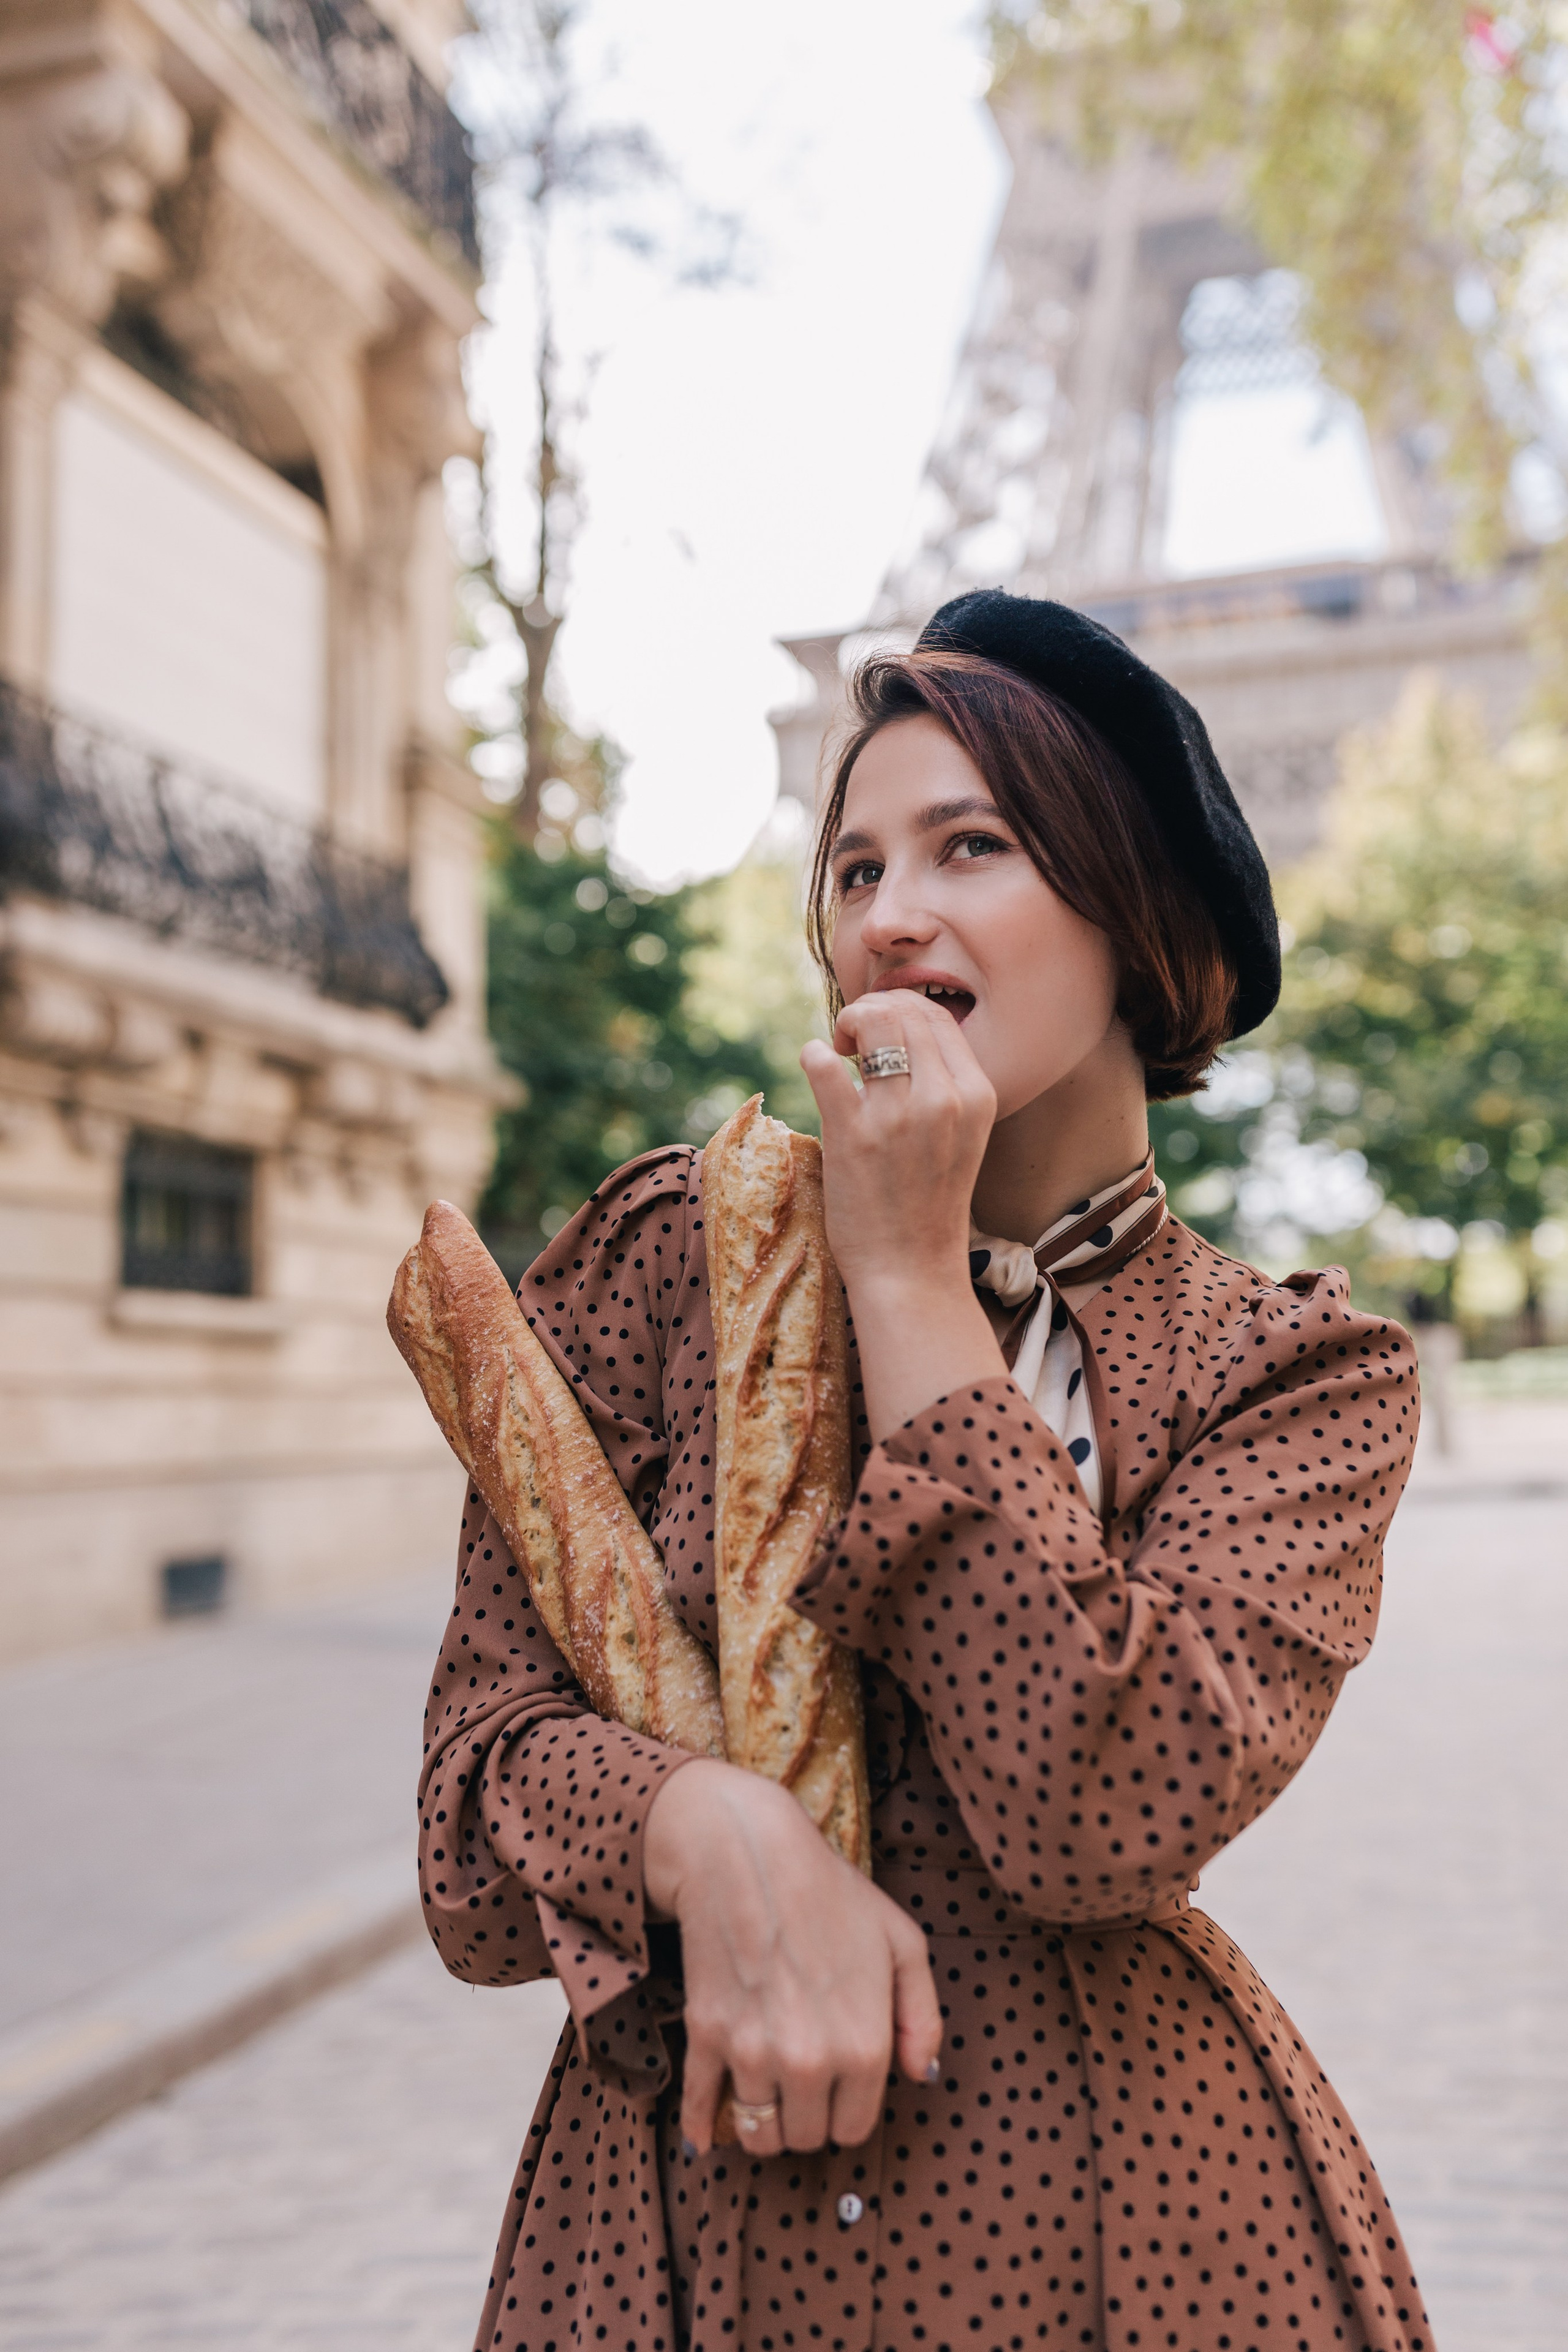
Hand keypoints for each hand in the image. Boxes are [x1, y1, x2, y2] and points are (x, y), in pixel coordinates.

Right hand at [644, 1758, 940, 2156]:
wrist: (748, 1853)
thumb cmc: (831, 1893)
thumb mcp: (902, 1943)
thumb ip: (921, 2017)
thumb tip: (921, 2075)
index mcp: (864, 2047)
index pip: (853, 2128)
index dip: (847, 2109)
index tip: (839, 2086)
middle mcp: (809, 2062)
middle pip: (804, 2137)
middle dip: (807, 2116)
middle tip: (804, 2084)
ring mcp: (753, 2052)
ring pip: (757, 2132)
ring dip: (763, 2121)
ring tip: (767, 2094)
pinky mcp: (707, 2036)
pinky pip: (701, 2105)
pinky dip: (702, 2126)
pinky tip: (704, 2139)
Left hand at [800, 988, 996, 1294]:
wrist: (911, 1270)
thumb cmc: (929, 1202)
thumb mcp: (961, 1135)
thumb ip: (943, 1084)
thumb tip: (898, 1031)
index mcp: (977, 1095)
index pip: (936, 1016)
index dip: (899, 1009)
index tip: (879, 1035)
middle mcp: (944, 1099)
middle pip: (903, 1011)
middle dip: (870, 1010)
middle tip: (851, 1039)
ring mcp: (898, 1116)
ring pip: (871, 1023)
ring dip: (845, 1024)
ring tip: (838, 1052)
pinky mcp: (852, 1135)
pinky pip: (824, 1064)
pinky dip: (813, 1054)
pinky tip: (815, 1065)